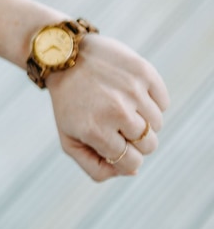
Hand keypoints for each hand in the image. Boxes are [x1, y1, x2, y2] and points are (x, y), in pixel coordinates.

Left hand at [47, 34, 169, 180]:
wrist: (65, 57)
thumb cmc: (68, 103)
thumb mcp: (69, 139)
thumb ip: (96, 167)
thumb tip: (132, 170)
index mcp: (95, 131)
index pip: (132, 162)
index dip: (126, 158)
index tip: (114, 144)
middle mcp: (115, 111)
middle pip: (149, 145)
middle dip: (135, 140)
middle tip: (116, 124)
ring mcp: (131, 90)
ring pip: (158, 124)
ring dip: (143, 120)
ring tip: (120, 106)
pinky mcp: (143, 72)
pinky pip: (163, 103)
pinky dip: (151, 103)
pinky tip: (130, 94)